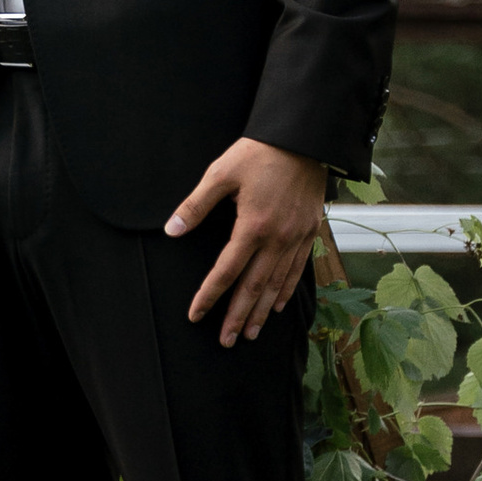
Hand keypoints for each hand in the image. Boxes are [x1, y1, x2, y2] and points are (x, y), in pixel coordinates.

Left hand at [166, 135, 326, 346]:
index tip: (197, 316)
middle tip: (225, 341)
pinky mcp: (310, 232)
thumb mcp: (220, 174)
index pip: (227, 272)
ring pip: (276, 284)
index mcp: (253, 227)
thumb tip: (171, 230)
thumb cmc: (259, 153)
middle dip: (237, 316)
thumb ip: (195, 205)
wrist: (304, 139)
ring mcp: (297, 238)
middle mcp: (278, 239)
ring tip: (248, 333)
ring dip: (261, 312)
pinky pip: (297, 270)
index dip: (210, 295)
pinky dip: (285, 291)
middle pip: (253, 288)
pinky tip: (277, 305)